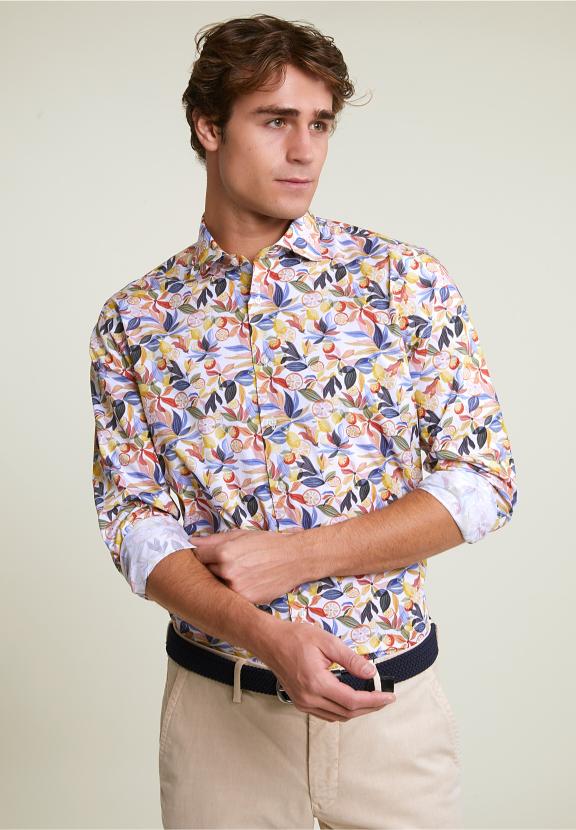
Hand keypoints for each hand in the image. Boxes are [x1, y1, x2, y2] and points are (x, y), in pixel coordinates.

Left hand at [191, 527, 300, 604]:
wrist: (294, 559)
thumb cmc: (268, 544)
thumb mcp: (240, 535)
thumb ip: (213, 540)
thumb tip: (190, 541)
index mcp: (224, 553)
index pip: (197, 556)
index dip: (204, 554)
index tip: (210, 554)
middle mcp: (227, 572)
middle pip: (206, 572)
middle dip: (213, 568)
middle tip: (230, 563)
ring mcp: (237, 589)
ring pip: (217, 586)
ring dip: (223, 581)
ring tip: (241, 572)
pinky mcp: (246, 601)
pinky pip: (231, 597)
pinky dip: (235, 592)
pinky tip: (247, 582)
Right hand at [261, 619, 396, 721]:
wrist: (269, 641)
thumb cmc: (295, 636)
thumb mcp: (327, 641)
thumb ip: (350, 659)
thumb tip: (371, 673)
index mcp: (316, 682)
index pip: (352, 700)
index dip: (374, 700)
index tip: (389, 696)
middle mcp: (309, 698)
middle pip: (347, 712)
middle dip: (370, 707)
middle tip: (385, 698)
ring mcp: (302, 703)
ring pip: (337, 716)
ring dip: (357, 711)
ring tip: (372, 699)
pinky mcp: (299, 702)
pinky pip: (326, 714)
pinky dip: (342, 710)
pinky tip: (350, 700)